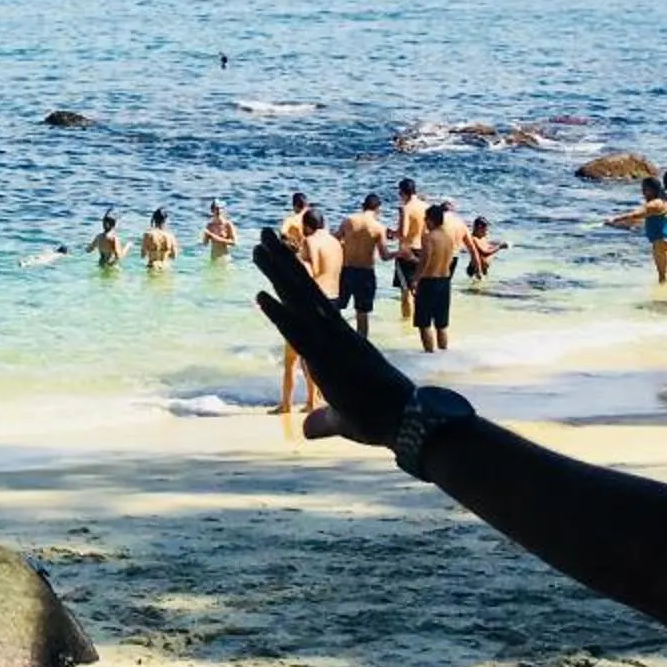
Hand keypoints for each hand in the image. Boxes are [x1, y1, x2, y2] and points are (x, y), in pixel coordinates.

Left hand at [251, 231, 414, 448]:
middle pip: (303, 291)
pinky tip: (260, 295)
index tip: (278, 259)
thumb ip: (325, 422)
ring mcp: (332, 344)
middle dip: (282, 263)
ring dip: (277, 274)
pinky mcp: (328, 359)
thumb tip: (309, 431)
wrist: (408, 423)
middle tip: (264, 235)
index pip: (311, 306)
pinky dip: (279, 314)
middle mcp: (335, 335)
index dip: (293, 282)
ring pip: (300, 300)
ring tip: (258, 246)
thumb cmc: (382, 420)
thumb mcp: (344, 422)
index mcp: (340, 342)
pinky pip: (298, 332)